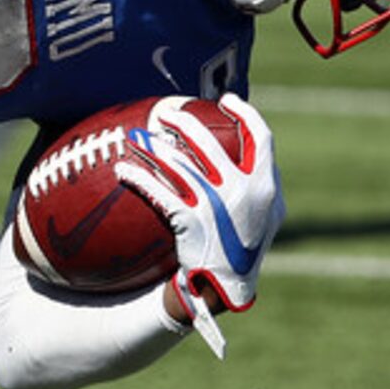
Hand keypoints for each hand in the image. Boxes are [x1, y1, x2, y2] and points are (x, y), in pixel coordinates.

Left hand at [116, 96, 282, 355]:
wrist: (229, 286)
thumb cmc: (245, 247)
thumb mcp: (266, 215)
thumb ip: (259, 183)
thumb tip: (245, 150)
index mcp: (266, 186)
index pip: (261, 138)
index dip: (245, 115)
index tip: (226, 102)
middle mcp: (244, 192)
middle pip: (210, 144)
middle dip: (185, 123)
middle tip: (165, 113)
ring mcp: (217, 206)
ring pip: (180, 165)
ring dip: (155, 146)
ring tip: (137, 135)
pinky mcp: (192, 221)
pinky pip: (160, 191)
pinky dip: (139, 178)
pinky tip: (122, 170)